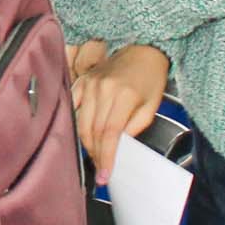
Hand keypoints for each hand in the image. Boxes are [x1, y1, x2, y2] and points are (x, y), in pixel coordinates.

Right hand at [70, 43, 168, 186]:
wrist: (141, 50)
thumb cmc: (150, 78)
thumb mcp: (151, 106)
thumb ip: (135, 127)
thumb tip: (119, 146)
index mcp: (124, 95)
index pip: (110, 133)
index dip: (106, 156)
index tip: (105, 174)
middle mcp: (103, 89)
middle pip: (92, 130)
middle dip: (95, 154)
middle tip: (100, 170)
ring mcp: (90, 84)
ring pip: (81, 122)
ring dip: (86, 143)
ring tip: (94, 155)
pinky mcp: (82, 81)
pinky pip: (73, 107)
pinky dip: (75, 123)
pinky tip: (81, 135)